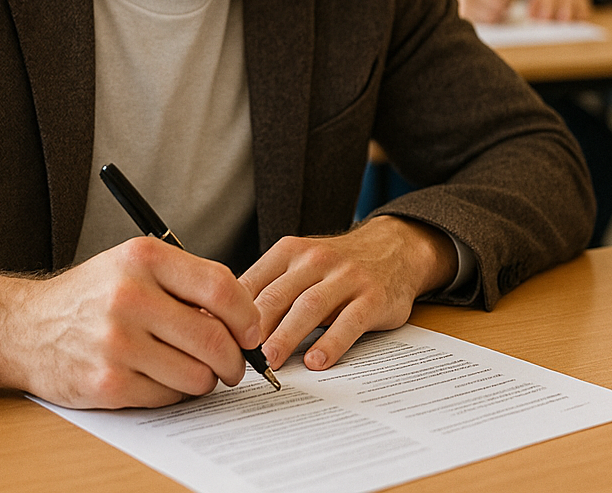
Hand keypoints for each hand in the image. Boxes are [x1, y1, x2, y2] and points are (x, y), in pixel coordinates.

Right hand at [0, 236, 262, 408]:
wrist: (24, 327)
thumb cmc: (92, 295)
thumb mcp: (134, 265)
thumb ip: (186, 283)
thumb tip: (243, 319)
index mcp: (143, 258)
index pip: (221, 288)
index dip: (247, 316)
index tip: (251, 331)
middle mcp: (130, 297)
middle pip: (214, 339)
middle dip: (234, 359)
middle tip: (233, 364)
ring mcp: (116, 342)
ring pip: (196, 375)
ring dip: (205, 379)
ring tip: (192, 369)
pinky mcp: (107, 383)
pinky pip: (167, 397)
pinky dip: (173, 393)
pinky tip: (159, 377)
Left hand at [241, 215, 455, 372]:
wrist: (396, 248)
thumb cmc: (336, 267)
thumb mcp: (300, 265)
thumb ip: (268, 289)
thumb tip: (220, 324)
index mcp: (289, 252)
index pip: (251, 284)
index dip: (230, 315)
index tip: (216, 342)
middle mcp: (316, 260)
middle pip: (277, 296)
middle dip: (253, 329)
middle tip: (236, 358)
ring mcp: (347, 277)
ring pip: (309, 307)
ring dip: (287, 336)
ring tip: (271, 362)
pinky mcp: (373, 297)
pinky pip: (349, 321)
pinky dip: (331, 342)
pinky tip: (317, 361)